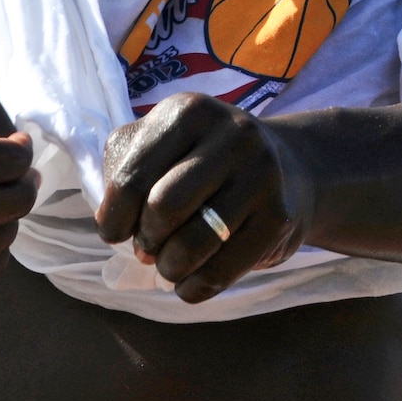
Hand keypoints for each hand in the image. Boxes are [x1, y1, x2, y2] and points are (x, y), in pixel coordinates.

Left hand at [95, 92, 312, 303]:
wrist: (288, 168)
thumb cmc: (203, 163)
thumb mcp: (160, 145)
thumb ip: (123, 170)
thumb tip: (113, 224)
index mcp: (189, 112)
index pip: (131, 177)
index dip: (113, 217)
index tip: (116, 232)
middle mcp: (232, 134)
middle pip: (164, 208)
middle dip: (145, 240)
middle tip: (147, 247)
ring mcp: (262, 174)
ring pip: (193, 244)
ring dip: (169, 268)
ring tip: (170, 265)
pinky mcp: (279, 215)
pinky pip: (222, 272)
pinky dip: (195, 288)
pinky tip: (191, 282)